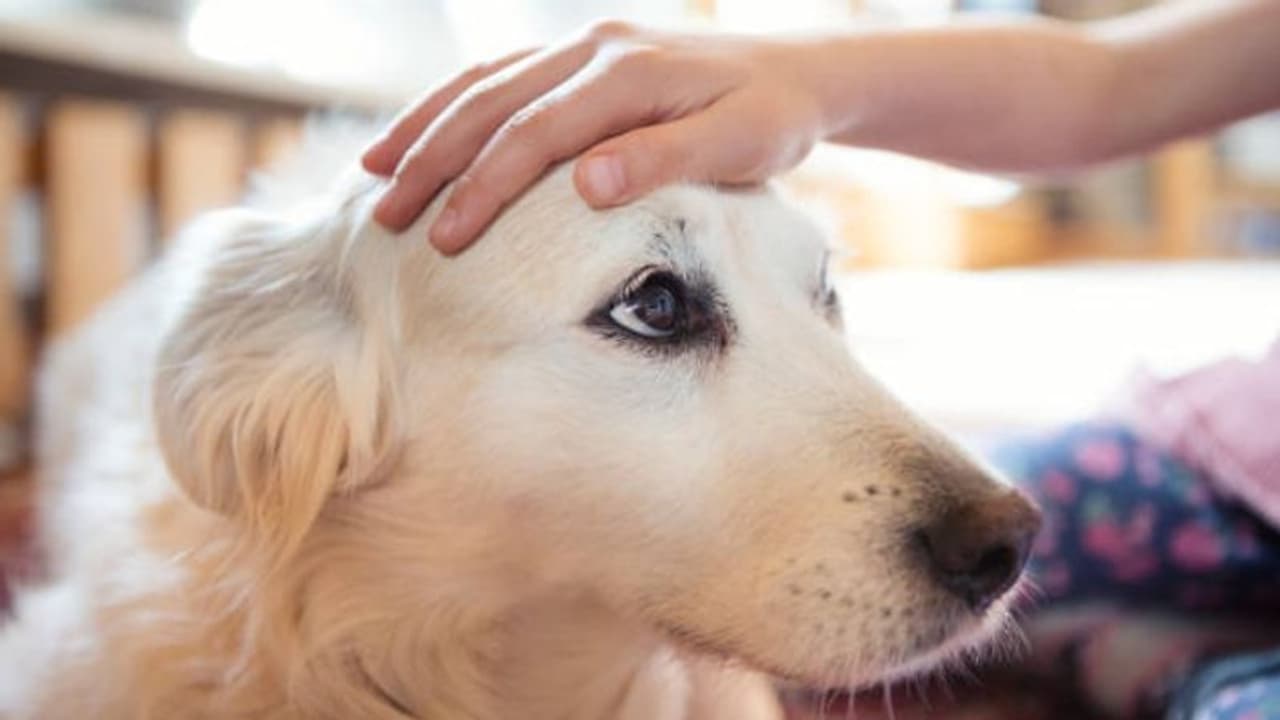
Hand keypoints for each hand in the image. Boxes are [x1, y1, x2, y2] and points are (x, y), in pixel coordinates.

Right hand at [362, 21, 827, 253]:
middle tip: (384, 217)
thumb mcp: (741, 144)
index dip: (485, 186)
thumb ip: (666, 159)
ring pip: (485, 81)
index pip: (536, 133)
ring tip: (374, 174)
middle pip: (493, 102)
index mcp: (628, 72)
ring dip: (427, 126)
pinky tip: (425, 135)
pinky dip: (456, 106)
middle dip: (432, 160)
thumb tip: (586, 184)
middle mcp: (595, 47)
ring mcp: (584, 45)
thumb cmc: (774, 118)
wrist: (800, 73)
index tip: (444, 239)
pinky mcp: (582, 56)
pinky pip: (504, 76)